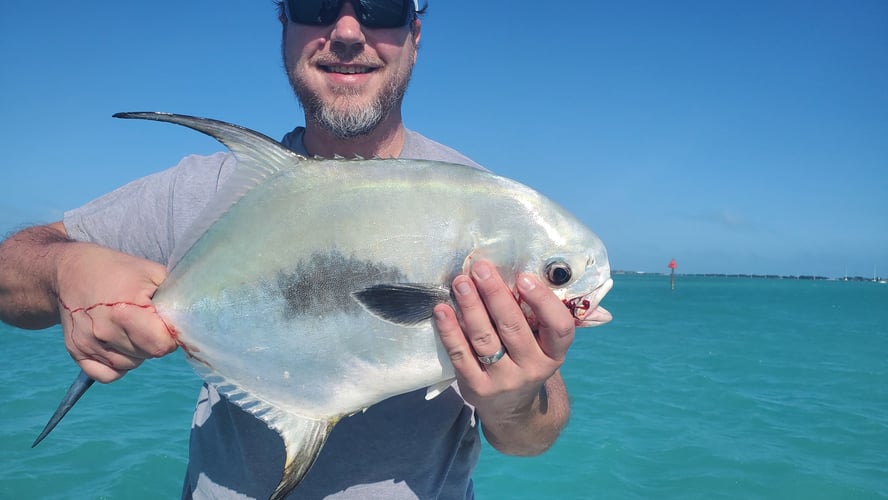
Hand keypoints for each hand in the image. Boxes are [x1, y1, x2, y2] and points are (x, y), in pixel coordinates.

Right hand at [55, 243, 176, 382]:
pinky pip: (108, 375)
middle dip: (154, 341)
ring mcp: (88, 343)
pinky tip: (119, 344)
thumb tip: (192, 320)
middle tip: (147, 321)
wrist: (70, 271)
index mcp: (126, 310)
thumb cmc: (117, 270)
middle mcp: (104, 331)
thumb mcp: (152, 273)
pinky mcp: (76, 352)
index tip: (165, 322)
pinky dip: (118, 365)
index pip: (161, 345)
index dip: (170, 336)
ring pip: (130, 365)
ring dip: (137, 352)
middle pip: (148, 355)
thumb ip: (175, 298)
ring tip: (130, 327)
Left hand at [433, 260, 574, 453]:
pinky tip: (442, 310)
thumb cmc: (528, 360)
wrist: (513, 411)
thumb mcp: (545, 346)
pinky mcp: (476, 388)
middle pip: (513, 327)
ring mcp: (503, 381)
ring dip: (471, 307)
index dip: (543, 302)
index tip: (523, 278)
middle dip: (495, 294)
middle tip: (480, 268)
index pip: (559, 328)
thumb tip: (551, 278)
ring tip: (460, 282)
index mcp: (554, 354)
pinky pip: (461, 355)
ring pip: (485, 339)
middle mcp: (532, 369)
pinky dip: (450, 331)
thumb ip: (546, 317)